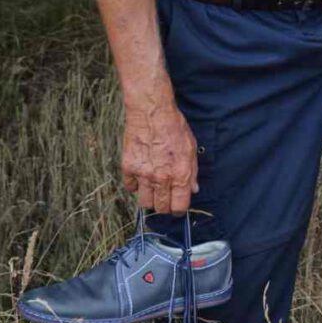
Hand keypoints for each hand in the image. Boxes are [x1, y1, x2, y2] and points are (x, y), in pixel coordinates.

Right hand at [121, 100, 198, 215]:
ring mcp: (143, 174)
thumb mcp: (191, 149)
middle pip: (161, 208)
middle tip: (166, 197)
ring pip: (144, 202)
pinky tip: (142, 177)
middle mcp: (161, 178)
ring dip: (150, 198)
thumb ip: (192, 172)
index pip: (179, 206)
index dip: (179, 209)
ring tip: (154, 189)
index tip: (178, 207)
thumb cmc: (175, 128)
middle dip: (165, 206)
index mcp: (180, 174)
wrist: (152, 113)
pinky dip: (136, 185)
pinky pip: (130, 187)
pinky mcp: (128, 168)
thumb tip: (193, 189)